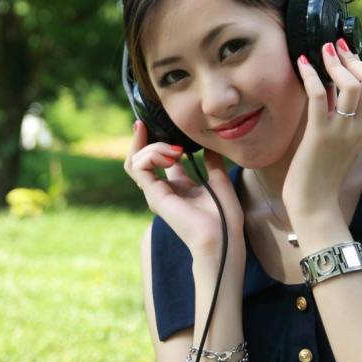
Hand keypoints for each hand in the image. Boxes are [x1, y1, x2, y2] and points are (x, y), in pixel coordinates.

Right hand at [124, 120, 244, 259]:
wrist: (222, 237)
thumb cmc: (224, 216)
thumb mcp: (220, 180)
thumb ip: (212, 162)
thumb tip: (210, 145)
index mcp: (178, 186)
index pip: (158, 159)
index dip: (155, 140)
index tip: (154, 123)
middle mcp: (163, 189)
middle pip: (140, 158)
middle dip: (142, 139)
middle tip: (146, 124)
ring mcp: (156, 193)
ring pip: (136, 160)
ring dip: (152, 146)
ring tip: (176, 149)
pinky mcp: (154, 195)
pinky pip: (139, 167)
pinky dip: (151, 154)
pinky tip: (171, 155)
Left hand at [281, 38, 361, 218]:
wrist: (315, 204)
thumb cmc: (320, 174)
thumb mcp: (336, 142)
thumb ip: (337, 117)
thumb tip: (327, 90)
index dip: (360, 63)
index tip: (343, 52)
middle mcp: (359, 126)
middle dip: (351, 58)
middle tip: (332, 47)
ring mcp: (341, 130)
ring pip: (350, 84)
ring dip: (334, 63)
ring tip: (320, 51)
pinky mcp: (320, 135)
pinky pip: (319, 96)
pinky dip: (311, 75)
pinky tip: (301, 65)